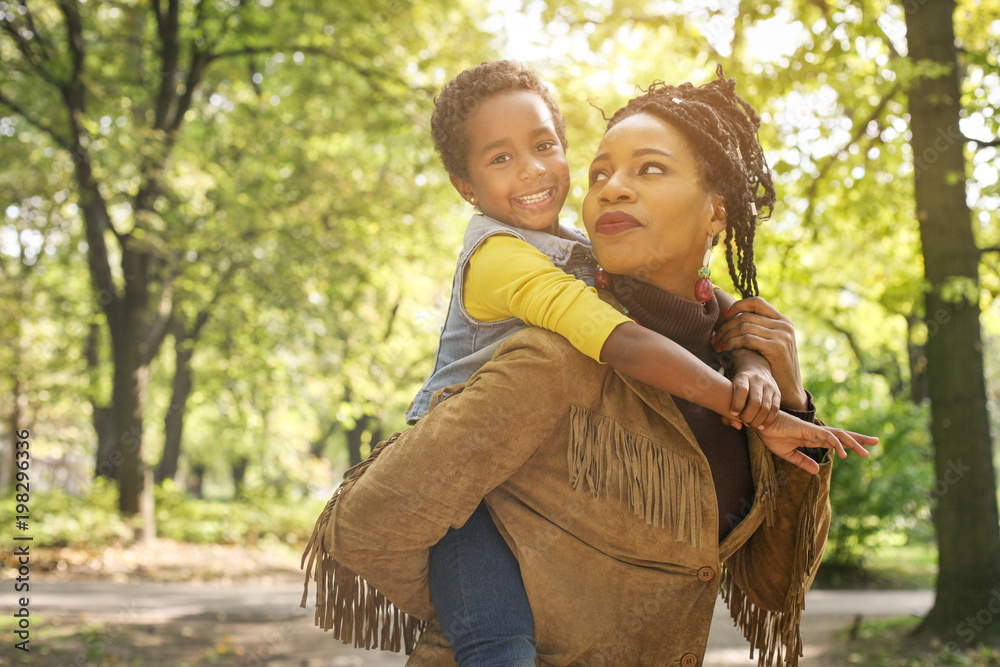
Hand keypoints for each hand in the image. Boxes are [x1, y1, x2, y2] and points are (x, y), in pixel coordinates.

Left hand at [714, 297, 807, 410]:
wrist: (789, 389)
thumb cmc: (774, 367)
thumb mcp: (771, 344)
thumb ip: (761, 330)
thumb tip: (736, 318)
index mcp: (783, 321)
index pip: (757, 302)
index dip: (738, 306)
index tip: (725, 316)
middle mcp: (784, 325)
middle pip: (746, 316)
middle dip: (726, 326)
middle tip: (715, 338)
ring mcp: (782, 335)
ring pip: (744, 327)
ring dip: (726, 336)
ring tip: (717, 346)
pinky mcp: (776, 347)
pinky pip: (747, 339)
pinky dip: (732, 343)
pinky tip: (725, 350)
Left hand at [730, 366, 780, 430]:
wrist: (756, 370)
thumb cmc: (738, 386)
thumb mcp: (730, 391)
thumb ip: (727, 409)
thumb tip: (737, 426)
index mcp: (743, 377)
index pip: (742, 390)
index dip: (737, 404)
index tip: (733, 413)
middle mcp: (757, 380)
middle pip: (755, 401)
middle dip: (748, 416)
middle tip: (744, 421)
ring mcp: (769, 386)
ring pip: (765, 407)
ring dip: (758, 420)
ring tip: (751, 424)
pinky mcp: (777, 393)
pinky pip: (775, 409)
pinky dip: (768, 420)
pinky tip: (761, 426)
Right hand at [758, 411, 877, 473]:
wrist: (760, 425)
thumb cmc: (771, 435)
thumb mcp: (789, 454)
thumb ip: (803, 462)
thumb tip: (817, 471)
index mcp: (813, 437)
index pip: (836, 439)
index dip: (849, 443)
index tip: (863, 448)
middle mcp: (817, 433)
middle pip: (843, 435)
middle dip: (859, 438)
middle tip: (876, 441)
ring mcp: (814, 430)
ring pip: (839, 436)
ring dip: (853, 443)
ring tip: (866, 453)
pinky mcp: (809, 430)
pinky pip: (827, 437)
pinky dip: (837, 444)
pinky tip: (843, 454)